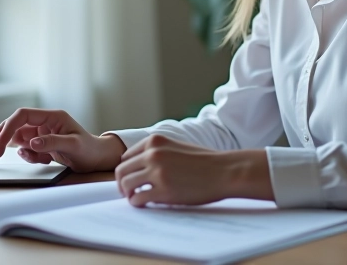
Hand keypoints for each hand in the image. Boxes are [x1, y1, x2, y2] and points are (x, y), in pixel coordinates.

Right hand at [0, 108, 125, 172]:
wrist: (96, 159)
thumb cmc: (89, 149)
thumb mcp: (73, 146)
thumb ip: (52, 142)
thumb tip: (32, 142)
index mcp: (52, 117)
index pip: (22, 115)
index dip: (8, 127)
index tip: (0, 143)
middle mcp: (45, 122)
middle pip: (15, 124)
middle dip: (3, 137)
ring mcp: (42, 133)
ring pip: (19, 138)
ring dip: (22, 150)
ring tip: (41, 159)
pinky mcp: (41, 143)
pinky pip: (26, 149)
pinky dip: (30, 156)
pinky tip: (44, 160)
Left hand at [114, 134, 271, 206]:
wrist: (225, 171)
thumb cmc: (204, 161)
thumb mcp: (177, 147)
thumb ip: (157, 153)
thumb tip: (138, 168)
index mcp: (155, 141)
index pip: (126, 157)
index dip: (127, 170)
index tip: (131, 179)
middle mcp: (153, 154)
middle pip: (121, 171)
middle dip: (122, 184)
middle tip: (128, 193)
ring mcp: (157, 172)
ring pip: (126, 185)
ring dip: (128, 194)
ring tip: (137, 198)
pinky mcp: (163, 190)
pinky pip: (138, 199)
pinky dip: (137, 203)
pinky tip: (145, 204)